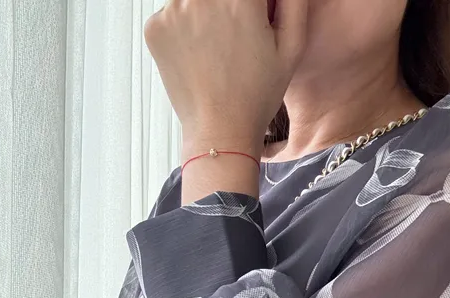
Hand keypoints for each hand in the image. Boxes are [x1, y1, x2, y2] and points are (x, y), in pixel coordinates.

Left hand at [144, 0, 307, 157]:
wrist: (220, 132)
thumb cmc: (257, 96)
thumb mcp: (292, 47)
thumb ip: (293, 1)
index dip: (254, 4)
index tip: (254, 20)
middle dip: (230, 6)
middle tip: (236, 34)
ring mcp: (174, 10)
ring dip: (205, 11)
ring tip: (217, 47)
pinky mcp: (155, 27)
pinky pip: (172, 12)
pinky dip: (184, 28)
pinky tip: (200, 56)